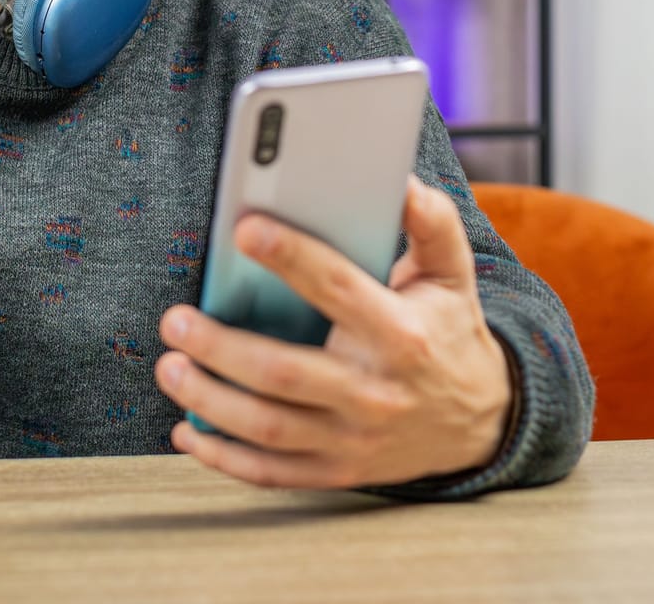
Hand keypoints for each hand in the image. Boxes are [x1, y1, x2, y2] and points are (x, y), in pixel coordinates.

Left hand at [157, 176, 515, 488]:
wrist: (484, 421)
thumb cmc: (449, 333)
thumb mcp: (452, 274)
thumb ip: (431, 223)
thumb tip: (402, 180)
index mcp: (401, 334)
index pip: (338, 290)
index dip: (292, 258)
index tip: (245, 230)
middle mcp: (375, 392)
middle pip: (285, 373)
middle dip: (221, 347)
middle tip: (176, 319)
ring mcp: (353, 440)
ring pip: (268, 427)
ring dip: (209, 400)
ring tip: (170, 367)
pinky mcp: (337, 471)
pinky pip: (271, 473)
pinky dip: (223, 457)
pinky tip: (186, 430)